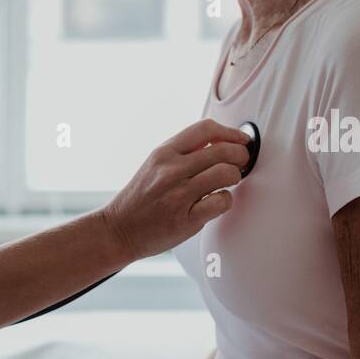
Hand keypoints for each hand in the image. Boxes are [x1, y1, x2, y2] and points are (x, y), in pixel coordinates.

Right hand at [100, 119, 251, 261]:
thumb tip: (218, 141)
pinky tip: (216, 202)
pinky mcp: (186, 219)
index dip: (230, 132)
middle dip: (240, 155)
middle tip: (241, 162)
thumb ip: (182, 152)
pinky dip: (225, 200)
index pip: (205, 129)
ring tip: (227, 182)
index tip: (240, 140)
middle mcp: (170, 171)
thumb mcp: (153, 165)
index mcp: (163, 153)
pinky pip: (221, 202)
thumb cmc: (139, 199)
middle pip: (222, 150)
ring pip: (226, 174)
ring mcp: (178, 195)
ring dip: (235, 177)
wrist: (118, 229)